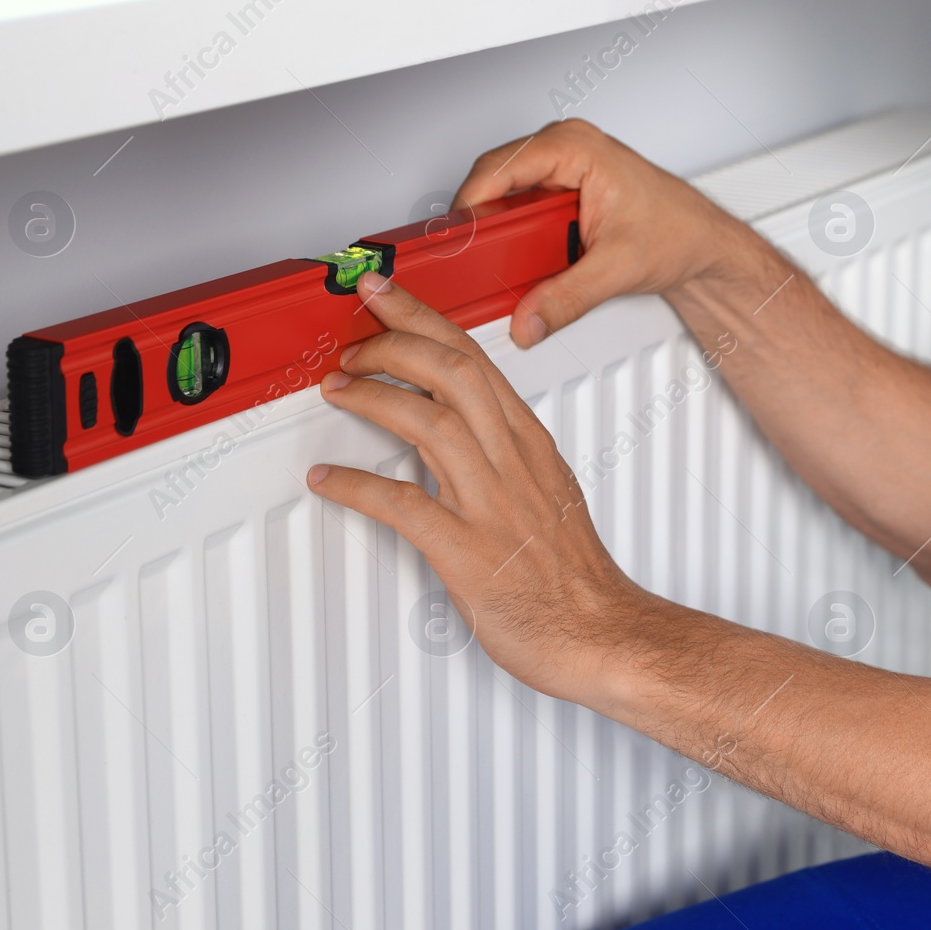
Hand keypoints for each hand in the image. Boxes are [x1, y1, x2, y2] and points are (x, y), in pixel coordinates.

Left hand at [305, 272, 653, 700]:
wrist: (601, 634)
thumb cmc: (575, 575)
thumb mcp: (549, 491)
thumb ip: (507, 455)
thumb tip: (468, 431)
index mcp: (529, 443)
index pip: (474, 357)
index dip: (423, 318)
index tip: (387, 296)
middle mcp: (511, 461)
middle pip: (450, 369)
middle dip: (394, 339)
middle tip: (353, 337)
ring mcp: (489, 502)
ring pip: (428, 419)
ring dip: (373, 396)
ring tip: (339, 390)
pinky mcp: (466, 550)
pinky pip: (402, 504)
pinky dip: (357, 486)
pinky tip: (330, 480)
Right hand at [453, 119, 753, 348]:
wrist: (704, 243)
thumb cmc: (679, 231)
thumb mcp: (618, 269)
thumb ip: (567, 298)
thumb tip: (528, 319)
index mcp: (576, 147)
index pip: (501, 167)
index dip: (471, 205)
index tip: (457, 240)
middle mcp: (565, 149)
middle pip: (495, 181)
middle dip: (484, 224)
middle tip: (474, 261)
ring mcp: (562, 169)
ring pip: (505, 198)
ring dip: (500, 234)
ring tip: (499, 265)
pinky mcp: (562, 192)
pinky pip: (521, 211)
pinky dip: (516, 239)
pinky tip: (520, 262)